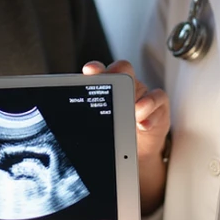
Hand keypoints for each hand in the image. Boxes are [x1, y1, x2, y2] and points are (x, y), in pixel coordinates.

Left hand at [83, 59, 169, 214]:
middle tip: (116, 83)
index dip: (96, 68)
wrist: (133, 151)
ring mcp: (142, 94)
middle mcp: (125, 86)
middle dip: (119, 73)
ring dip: (138, 98)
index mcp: (107, 88)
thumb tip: (61, 124)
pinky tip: (143, 124)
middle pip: (123, 69)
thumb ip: (85, 119)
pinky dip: (151, 111)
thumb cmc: (113, 133)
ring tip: (134, 112)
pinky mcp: (158, 105)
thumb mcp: (98, 126)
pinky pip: (158, 100)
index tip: (89, 71)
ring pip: (142, 85)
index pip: (100, 71)